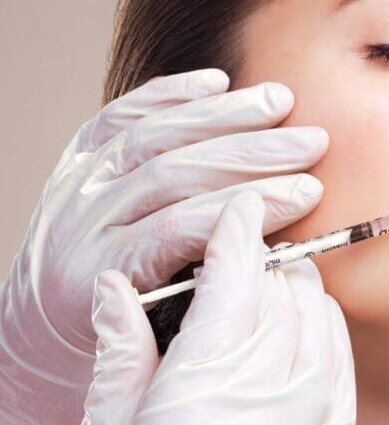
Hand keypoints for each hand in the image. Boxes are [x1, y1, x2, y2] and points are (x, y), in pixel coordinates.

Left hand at [0, 69, 328, 424]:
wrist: (41, 327)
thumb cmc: (116, 340)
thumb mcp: (158, 340)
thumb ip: (205, 296)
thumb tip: (273, 257)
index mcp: (106, 273)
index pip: (187, 226)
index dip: (253, 205)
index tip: (307, 194)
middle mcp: (83, 222)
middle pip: (175, 172)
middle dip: (252, 153)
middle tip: (311, 143)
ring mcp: (76, 186)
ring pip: (152, 136)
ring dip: (223, 115)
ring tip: (281, 101)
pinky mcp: (76, 161)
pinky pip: (120, 116)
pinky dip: (170, 95)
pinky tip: (217, 83)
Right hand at [1, 190, 355, 424]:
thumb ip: (125, 351)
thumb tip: (130, 282)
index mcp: (195, 401)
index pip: (235, 287)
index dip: (240, 237)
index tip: (244, 210)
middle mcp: (262, 420)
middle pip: (288, 306)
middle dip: (275, 267)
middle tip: (259, 253)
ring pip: (326, 344)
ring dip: (309, 306)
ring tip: (287, 292)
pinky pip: (343, 394)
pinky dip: (331, 356)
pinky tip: (314, 345)